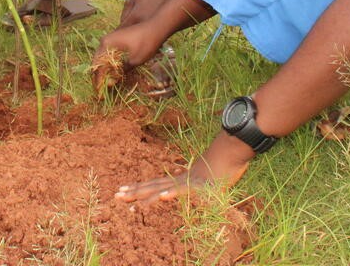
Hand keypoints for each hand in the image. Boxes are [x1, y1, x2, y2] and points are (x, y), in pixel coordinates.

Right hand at [91, 20, 165, 94]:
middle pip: (97, 60)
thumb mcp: (135, 60)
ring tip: (105, 82)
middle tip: (100, 88)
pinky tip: (113, 71)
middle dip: (99, 75)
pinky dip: (110, 63)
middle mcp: (105, 40)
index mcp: (106, 44)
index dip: (98, 79)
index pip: (97, 65)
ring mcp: (111, 38)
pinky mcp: (117, 39)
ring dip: (104, 69)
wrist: (156, 27)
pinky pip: (109, 53)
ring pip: (103, 57)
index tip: (99, 91)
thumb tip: (110, 83)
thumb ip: (121, 71)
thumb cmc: (146, 43)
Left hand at [115, 133, 252, 202]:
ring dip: (146, 195)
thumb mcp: (210, 180)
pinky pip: (184, 190)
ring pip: (163, 189)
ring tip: (130, 200)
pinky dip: (172, 193)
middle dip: (134, 192)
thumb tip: (198, 189)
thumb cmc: (225, 164)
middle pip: (153, 186)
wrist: (234, 148)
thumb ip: (201, 184)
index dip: (139, 187)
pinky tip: (160, 197)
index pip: (155, 184)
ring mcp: (189, 181)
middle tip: (115, 195)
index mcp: (181, 179)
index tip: (122, 190)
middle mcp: (181, 179)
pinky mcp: (200, 184)